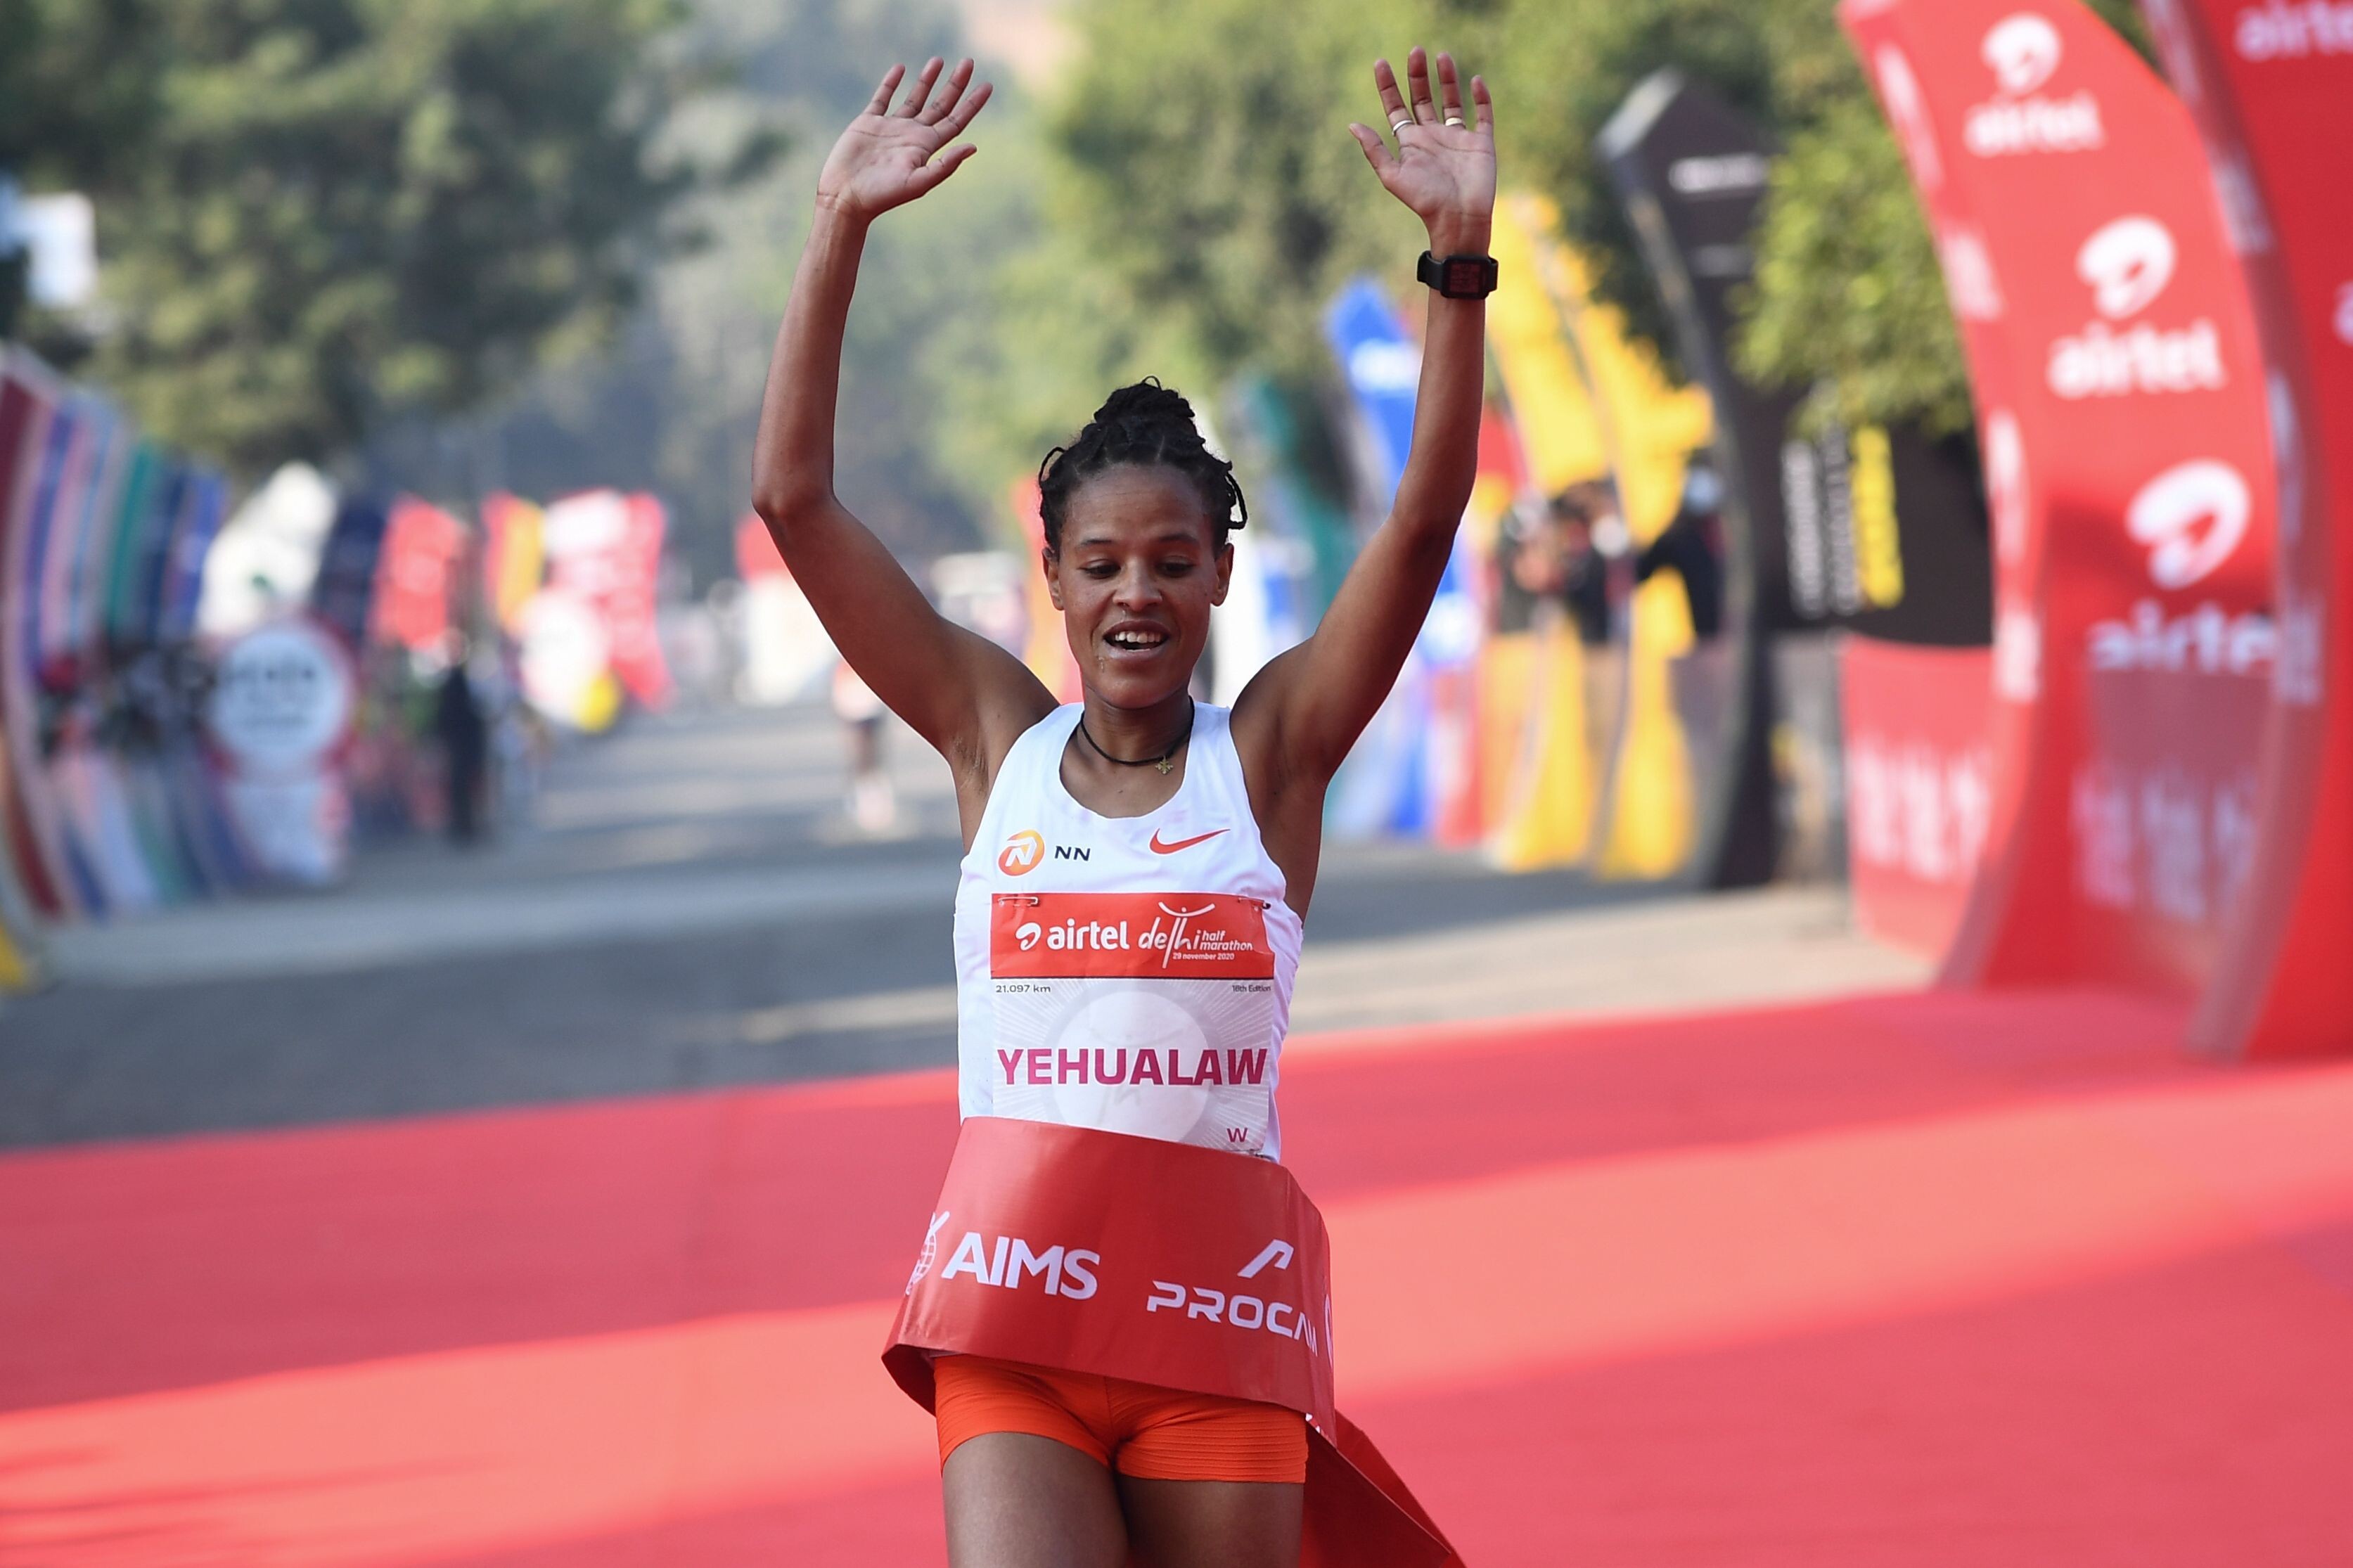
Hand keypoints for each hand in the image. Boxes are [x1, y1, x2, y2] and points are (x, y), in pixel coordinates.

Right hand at [815, 58, 991, 222]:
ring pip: (915, 98)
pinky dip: (891, 82)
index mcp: (926, 148)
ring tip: (938, 60)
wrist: (846, 196)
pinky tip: (900, 68)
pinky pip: (882, 98)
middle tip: (969, 61)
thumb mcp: (918, 182)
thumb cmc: (882, 195)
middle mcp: (912, 135)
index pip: (955, 121)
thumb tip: (973, 147)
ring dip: (927, 80)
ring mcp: (891, 128)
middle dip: (955, 84)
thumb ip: (945, 165)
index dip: (972, 104)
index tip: (988, 85)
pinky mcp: (868, 123)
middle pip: (940, 105)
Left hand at [1349, 49, 1495, 254]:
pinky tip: (1475, 80)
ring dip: (1447, 79)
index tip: (1380, 63)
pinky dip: (1481, 98)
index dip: (1388, 86)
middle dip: (1418, 75)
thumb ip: (1374, 150)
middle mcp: (1432, 137)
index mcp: (1411, 143)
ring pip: (1451, 101)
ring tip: (1441, 56)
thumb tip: (1352, 124)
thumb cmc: (1424, 201)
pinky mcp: (1481, 143)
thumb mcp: (1393, 175)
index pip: (1396, 108)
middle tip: (1416, 51)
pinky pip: (1483, 115)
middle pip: (1423, 98)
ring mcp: (1457, 139)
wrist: (1458, 219)